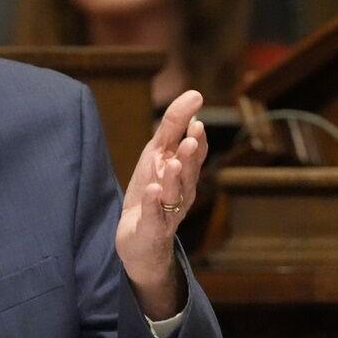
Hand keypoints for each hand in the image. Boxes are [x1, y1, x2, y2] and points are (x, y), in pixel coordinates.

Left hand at [115, 90, 207, 318]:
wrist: (140, 241)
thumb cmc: (151, 195)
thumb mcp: (157, 157)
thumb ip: (173, 128)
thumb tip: (194, 96)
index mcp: (183, 174)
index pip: (194, 154)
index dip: (196, 139)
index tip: (197, 120)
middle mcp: (181, 192)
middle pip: (188, 173)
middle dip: (190, 157)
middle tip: (192, 139)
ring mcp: (168, 212)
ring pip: (174, 194)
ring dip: (174, 178)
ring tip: (172, 163)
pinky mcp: (152, 228)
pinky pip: (154, 215)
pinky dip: (153, 203)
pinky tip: (152, 190)